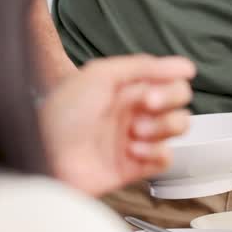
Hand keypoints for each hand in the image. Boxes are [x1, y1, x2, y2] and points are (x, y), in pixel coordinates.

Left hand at [40, 55, 194, 195]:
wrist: (45, 157)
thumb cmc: (63, 115)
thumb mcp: (100, 75)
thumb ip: (143, 66)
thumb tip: (185, 66)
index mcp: (127, 88)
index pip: (170, 79)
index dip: (170, 84)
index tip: (155, 89)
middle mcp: (134, 111)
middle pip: (180, 101)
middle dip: (169, 102)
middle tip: (147, 106)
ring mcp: (136, 138)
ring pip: (178, 128)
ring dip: (162, 127)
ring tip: (135, 133)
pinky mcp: (135, 166)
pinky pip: (166, 159)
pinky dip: (156, 154)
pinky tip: (134, 152)